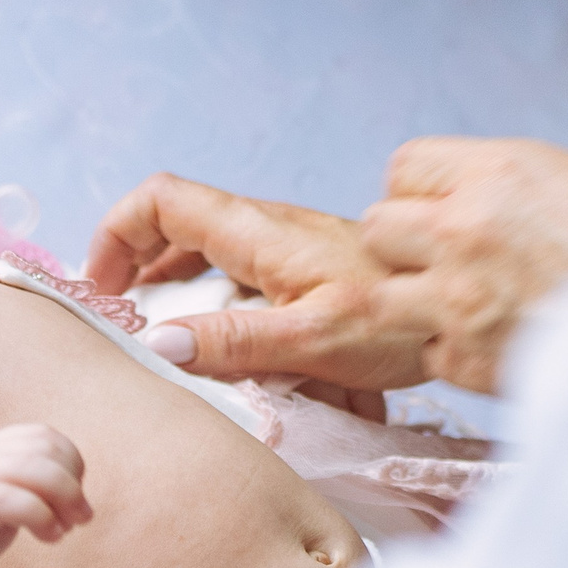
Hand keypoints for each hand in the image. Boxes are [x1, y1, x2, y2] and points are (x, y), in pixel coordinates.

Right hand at [0, 424, 92, 567]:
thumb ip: (31, 490)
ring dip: (62, 498)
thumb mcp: (1, 506)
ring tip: (64, 530)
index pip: (42, 435)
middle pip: (41, 449)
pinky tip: (48, 536)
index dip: (71, 463)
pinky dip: (38, 515)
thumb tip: (76, 488)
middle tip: (79, 520)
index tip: (75, 501)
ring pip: (27, 468)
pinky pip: (4, 499)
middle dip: (72, 484)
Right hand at [84, 175, 432, 389]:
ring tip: (176, 352)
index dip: (116, 233)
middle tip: (125, 327)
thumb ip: (236, 342)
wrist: (465, 303)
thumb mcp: (313, 337)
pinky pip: (248, 287)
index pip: (160, 200)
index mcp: (256, 233)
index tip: (103, 290)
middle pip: (177, 229)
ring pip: (212, 261)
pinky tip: (243, 367)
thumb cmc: (400, 318)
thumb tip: (160, 344)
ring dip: (185, 300)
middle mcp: (266, 233)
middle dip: (142, 272)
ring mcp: (289, 253)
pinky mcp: (310, 276)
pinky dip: (227, 318)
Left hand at [361, 139, 567, 394]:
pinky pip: (428, 353)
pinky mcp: (468, 359)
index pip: (403, 168)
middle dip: (406, 245)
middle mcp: (465, 227)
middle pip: (378, 226)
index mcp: (496, 171)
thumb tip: (454, 201)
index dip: (422, 193)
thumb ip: (501, 188)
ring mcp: (459, 297)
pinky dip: (456, 355)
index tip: (444, 211)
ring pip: (381, 295)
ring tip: (462, 308)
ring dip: (415, 303)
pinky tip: (499, 346)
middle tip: (448, 263)